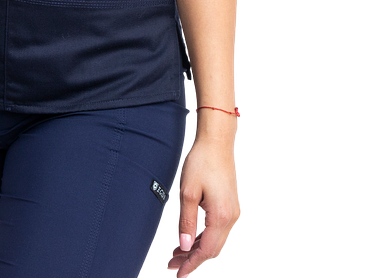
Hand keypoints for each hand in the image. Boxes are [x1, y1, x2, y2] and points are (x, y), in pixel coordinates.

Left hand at [166, 138, 240, 275]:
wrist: (217, 141)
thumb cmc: (202, 162)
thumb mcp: (188, 192)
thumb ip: (186, 221)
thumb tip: (184, 246)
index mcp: (221, 217)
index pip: (206, 251)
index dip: (191, 264)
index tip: (178, 274)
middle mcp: (231, 218)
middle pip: (213, 250)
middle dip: (192, 259)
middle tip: (173, 265)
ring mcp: (233, 212)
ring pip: (216, 241)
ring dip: (197, 249)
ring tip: (177, 254)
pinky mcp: (230, 206)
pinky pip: (218, 230)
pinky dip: (204, 238)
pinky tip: (190, 237)